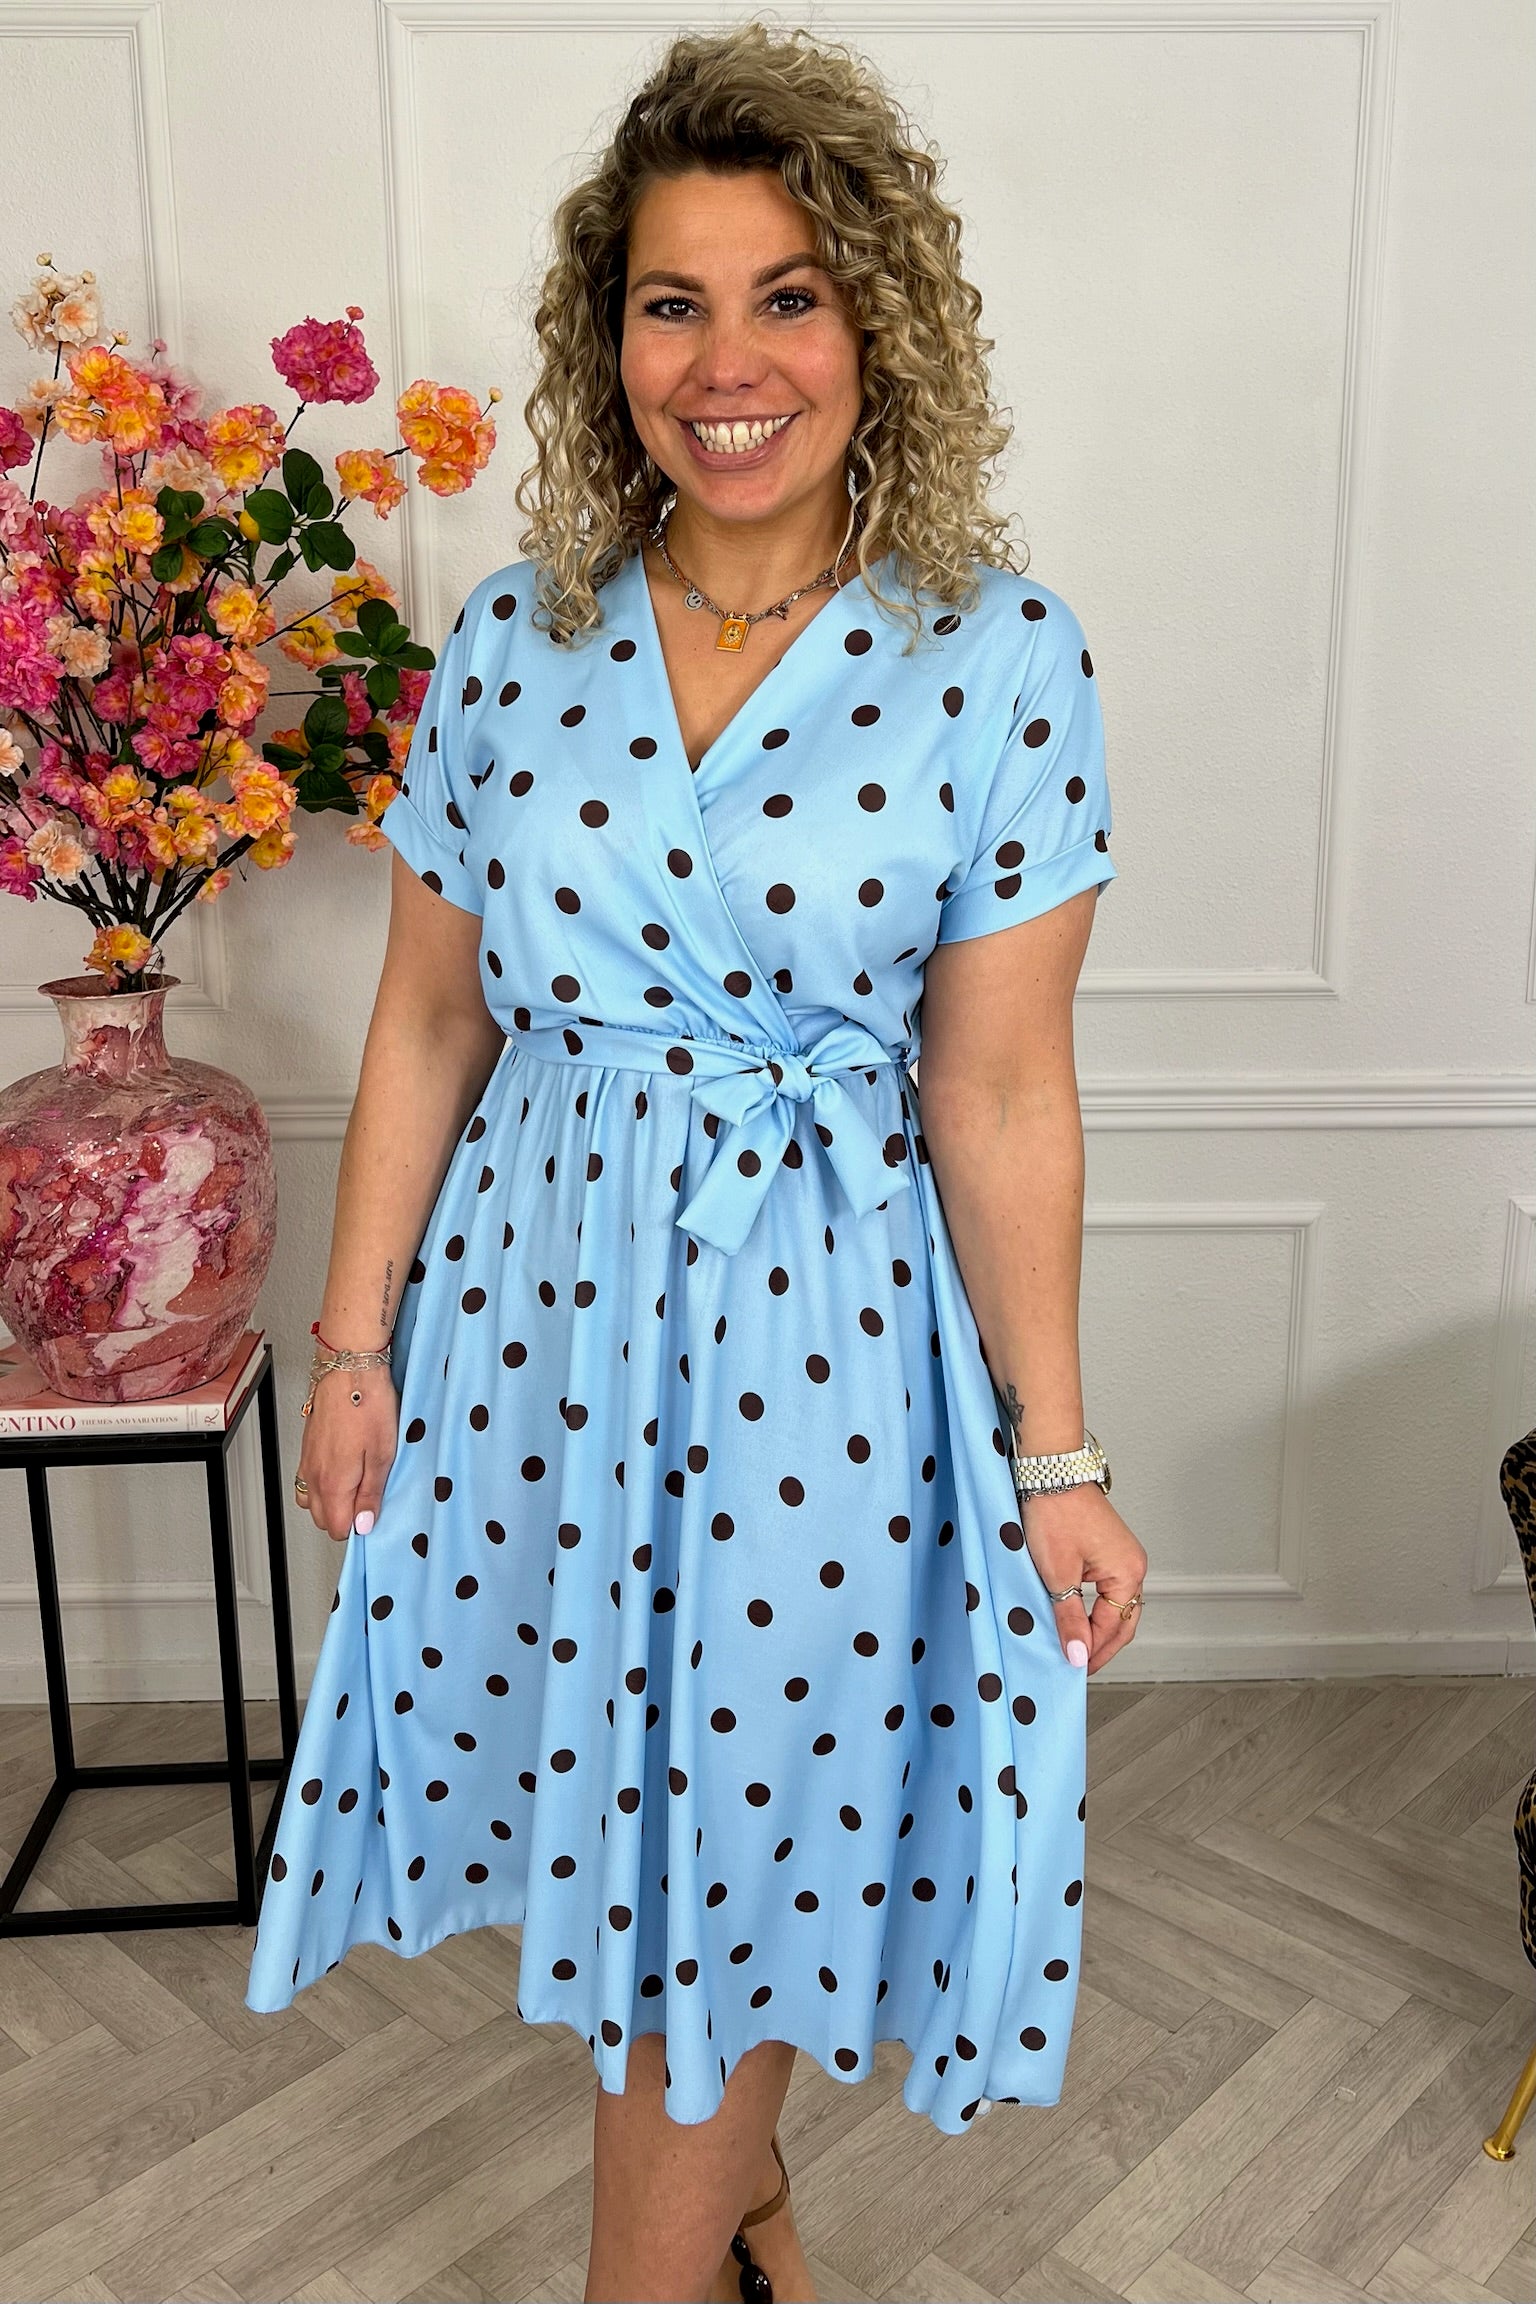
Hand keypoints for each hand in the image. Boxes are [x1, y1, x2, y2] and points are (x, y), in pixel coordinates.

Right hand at [295, 1360, 399, 1542]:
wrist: (349, 1370)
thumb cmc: (367, 1405)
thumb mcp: (383, 1454)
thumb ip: (372, 1494)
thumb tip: (365, 1524)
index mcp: (333, 1483)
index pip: (336, 1528)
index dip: (358, 1527)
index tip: (374, 1513)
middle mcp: (315, 1476)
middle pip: (322, 1518)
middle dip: (344, 1517)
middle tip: (370, 1498)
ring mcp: (308, 1461)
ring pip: (311, 1500)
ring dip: (331, 1502)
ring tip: (357, 1485)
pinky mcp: (307, 1448)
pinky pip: (308, 1480)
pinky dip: (322, 1484)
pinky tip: (344, 1469)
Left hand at [1019, 1482, 1147, 1675]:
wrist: (1049, 1471)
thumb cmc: (1055, 1514)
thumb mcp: (1058, 1574)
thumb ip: (1069, 1618)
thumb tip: (1078, 1655)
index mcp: (1128, 1572)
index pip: (1114, 1627)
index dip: (1093, 1652)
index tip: (1073, 1669)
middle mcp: (1132, 1565)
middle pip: (1121, 1619)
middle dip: (1099, 1644)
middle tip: (1075, 1665)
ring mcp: (1121, 1556)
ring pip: (1112, 1605)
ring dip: (1094, 1627)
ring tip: (1071, 1646)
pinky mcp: (1106, 1549)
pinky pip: (1104, 1589)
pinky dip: (1090, 1607)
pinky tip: (1072, 1618)